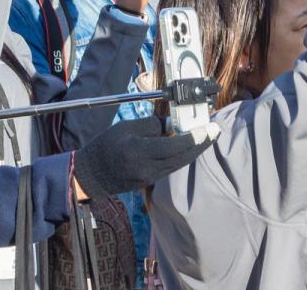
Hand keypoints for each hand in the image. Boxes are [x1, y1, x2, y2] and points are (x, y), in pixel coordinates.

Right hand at [72, 117, 217, 198]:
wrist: (90, 175)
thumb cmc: (106, 146)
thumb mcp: (126, 128)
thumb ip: (152, 125)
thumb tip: (174, 124)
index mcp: (141, 151)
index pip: (176, 145)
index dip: (196, 137)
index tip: (210, 128)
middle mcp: (149, 167)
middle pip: (183, 157)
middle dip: (202, 144)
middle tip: (216, 131)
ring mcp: (150, 177)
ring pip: (180, 164)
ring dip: (195, 151)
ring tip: (207, 137)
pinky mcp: (150, 181)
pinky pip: (172, 168)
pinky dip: (183, 157)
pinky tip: (189, 148)